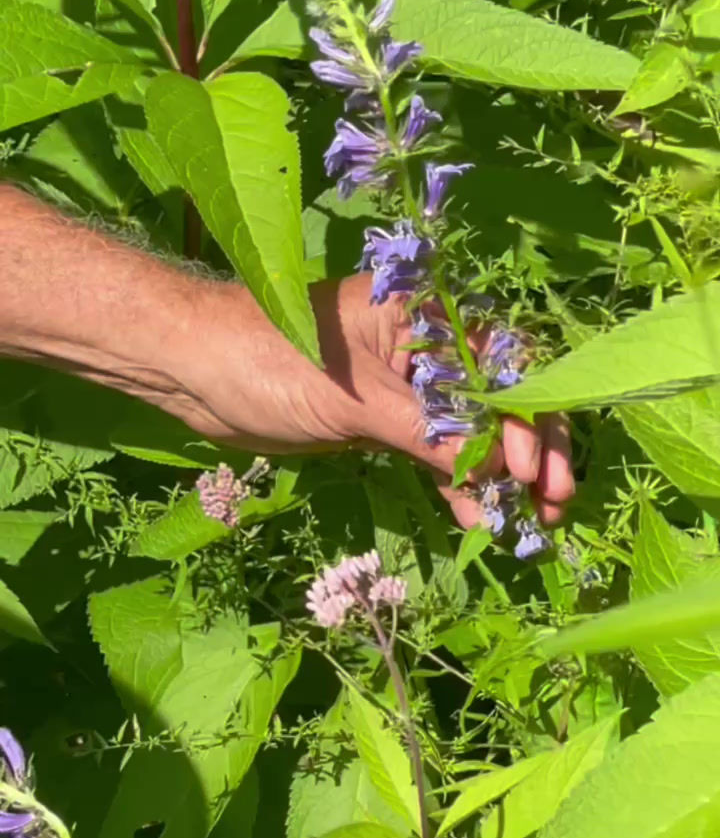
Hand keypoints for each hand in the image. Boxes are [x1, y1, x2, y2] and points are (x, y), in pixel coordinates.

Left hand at [185, 273, 574, 529]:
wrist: (194, 371)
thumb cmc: (268, 359)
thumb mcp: (353, 397)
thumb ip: (425, 433)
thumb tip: (495, 476)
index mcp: (423, 312)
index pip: (499, 361)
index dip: (527, 415)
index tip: (532, 469)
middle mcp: (423, 345)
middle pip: (497, 398)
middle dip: (529, 450)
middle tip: (553, 503)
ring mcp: (404, 386)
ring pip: (470, 431)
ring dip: (499, 476)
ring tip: (527, 525)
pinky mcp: (382, 421)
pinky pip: (434, 453)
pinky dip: (455, 484)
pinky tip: (476, 519)